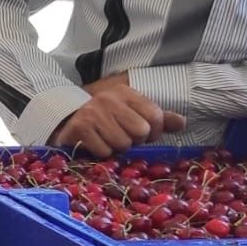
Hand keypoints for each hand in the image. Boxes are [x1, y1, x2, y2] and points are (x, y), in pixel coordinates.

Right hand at [51, 74, 186, 156]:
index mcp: (125, 92)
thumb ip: (158, 119)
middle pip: (141, 131)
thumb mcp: (131, 113)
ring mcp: (93, 112)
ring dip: (117, 148)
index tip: (144, 136)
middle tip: (124, 138)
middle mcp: (109, 99)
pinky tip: (95, 144)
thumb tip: (182, 123)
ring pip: (122, 143)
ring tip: (108, 141)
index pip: (156, 116)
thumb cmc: (105, 119)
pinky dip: (102, 153)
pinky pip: (104, 151)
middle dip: (135, 141)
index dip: (154, 132)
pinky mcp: (80, 128)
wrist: (64, 119)